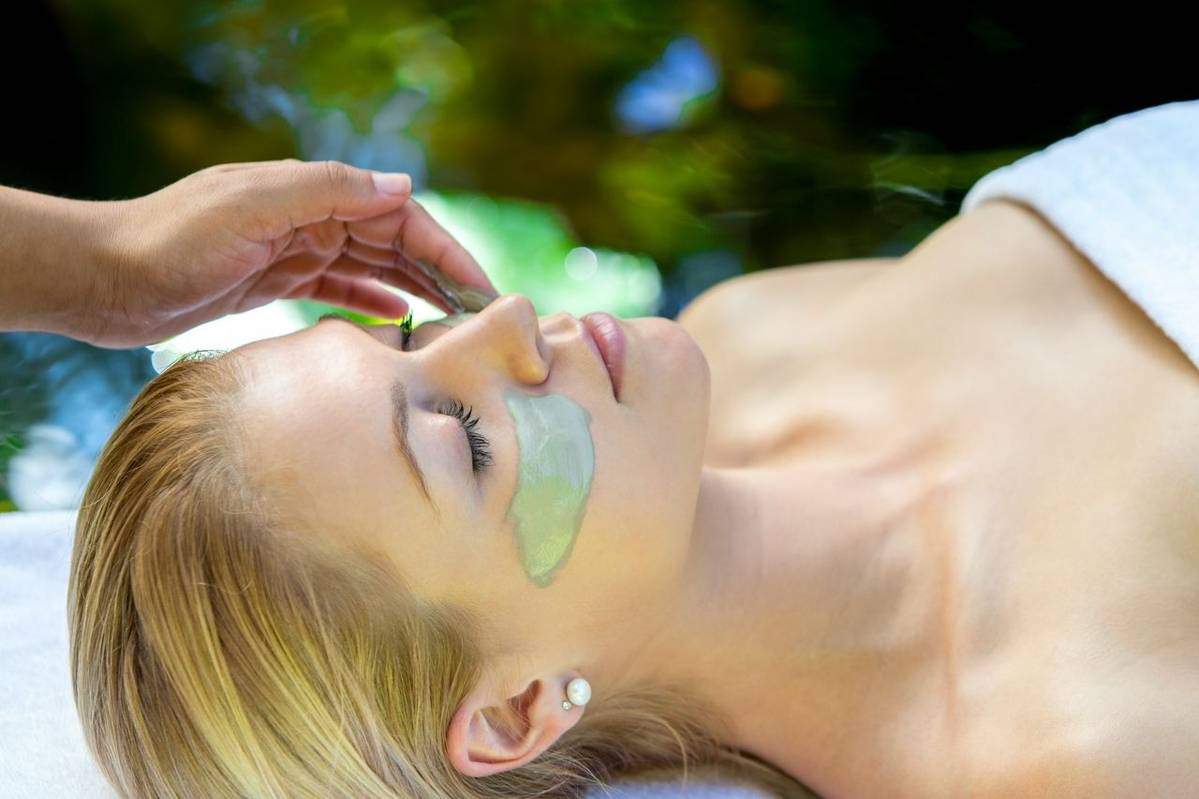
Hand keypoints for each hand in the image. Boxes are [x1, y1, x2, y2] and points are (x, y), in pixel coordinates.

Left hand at [79, 159, 497, 347]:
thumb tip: (403, 187)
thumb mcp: (252, 205)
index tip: (479, 287)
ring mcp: (293, 248)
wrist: (104, 279)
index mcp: (308, 190)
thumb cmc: (171, 241)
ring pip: (372, 265)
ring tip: (452, 319)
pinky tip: (399, 319)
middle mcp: (307, 215)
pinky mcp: (275, 281)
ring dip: (414, 286)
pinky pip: (339, 287)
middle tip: (479, 313)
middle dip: (439, 271)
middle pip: (393, 240)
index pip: (397, 214)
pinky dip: (372, 299)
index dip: (444, 248)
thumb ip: (327, 190)